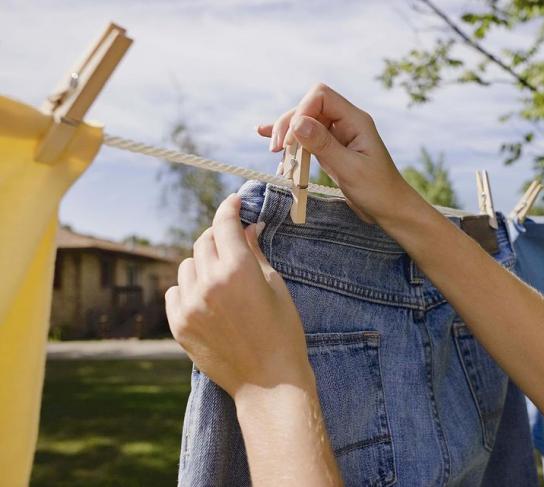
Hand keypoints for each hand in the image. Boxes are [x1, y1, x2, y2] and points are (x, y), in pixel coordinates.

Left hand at [165, 194, 312, 398]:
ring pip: (187, 265)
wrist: (269, 383)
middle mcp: (209, 283)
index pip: (225, 223)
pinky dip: (188, 288)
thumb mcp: (276, 287)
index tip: (234, 202)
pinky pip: (175, 291)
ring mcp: (190, 305)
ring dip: (202, 263)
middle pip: (204, 241)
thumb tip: (246, 227)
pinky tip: (206, 297)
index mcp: (238, 270)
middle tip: (232, 241)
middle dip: (219, 236)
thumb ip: (255, 253)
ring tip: (221, 277)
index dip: (229, 208)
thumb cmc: (283, 333)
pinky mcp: (179, 325)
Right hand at [256, 83, 421, 223]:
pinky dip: (289, 139)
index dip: (301, 112)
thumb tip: (297, 123)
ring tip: (276, 154)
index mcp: (355, 120)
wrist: (390, 210)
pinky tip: (264, 134)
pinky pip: (305, 139)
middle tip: (276, 149)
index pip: (320, 96)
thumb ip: (324, 145)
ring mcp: (337, 136)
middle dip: (289, 124)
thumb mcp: (350, 169)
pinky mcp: (330, 149)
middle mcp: (345, 123)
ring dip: (287, 136)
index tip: (289, 140)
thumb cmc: (378, 191)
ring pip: (304, 123)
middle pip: (308, 107)